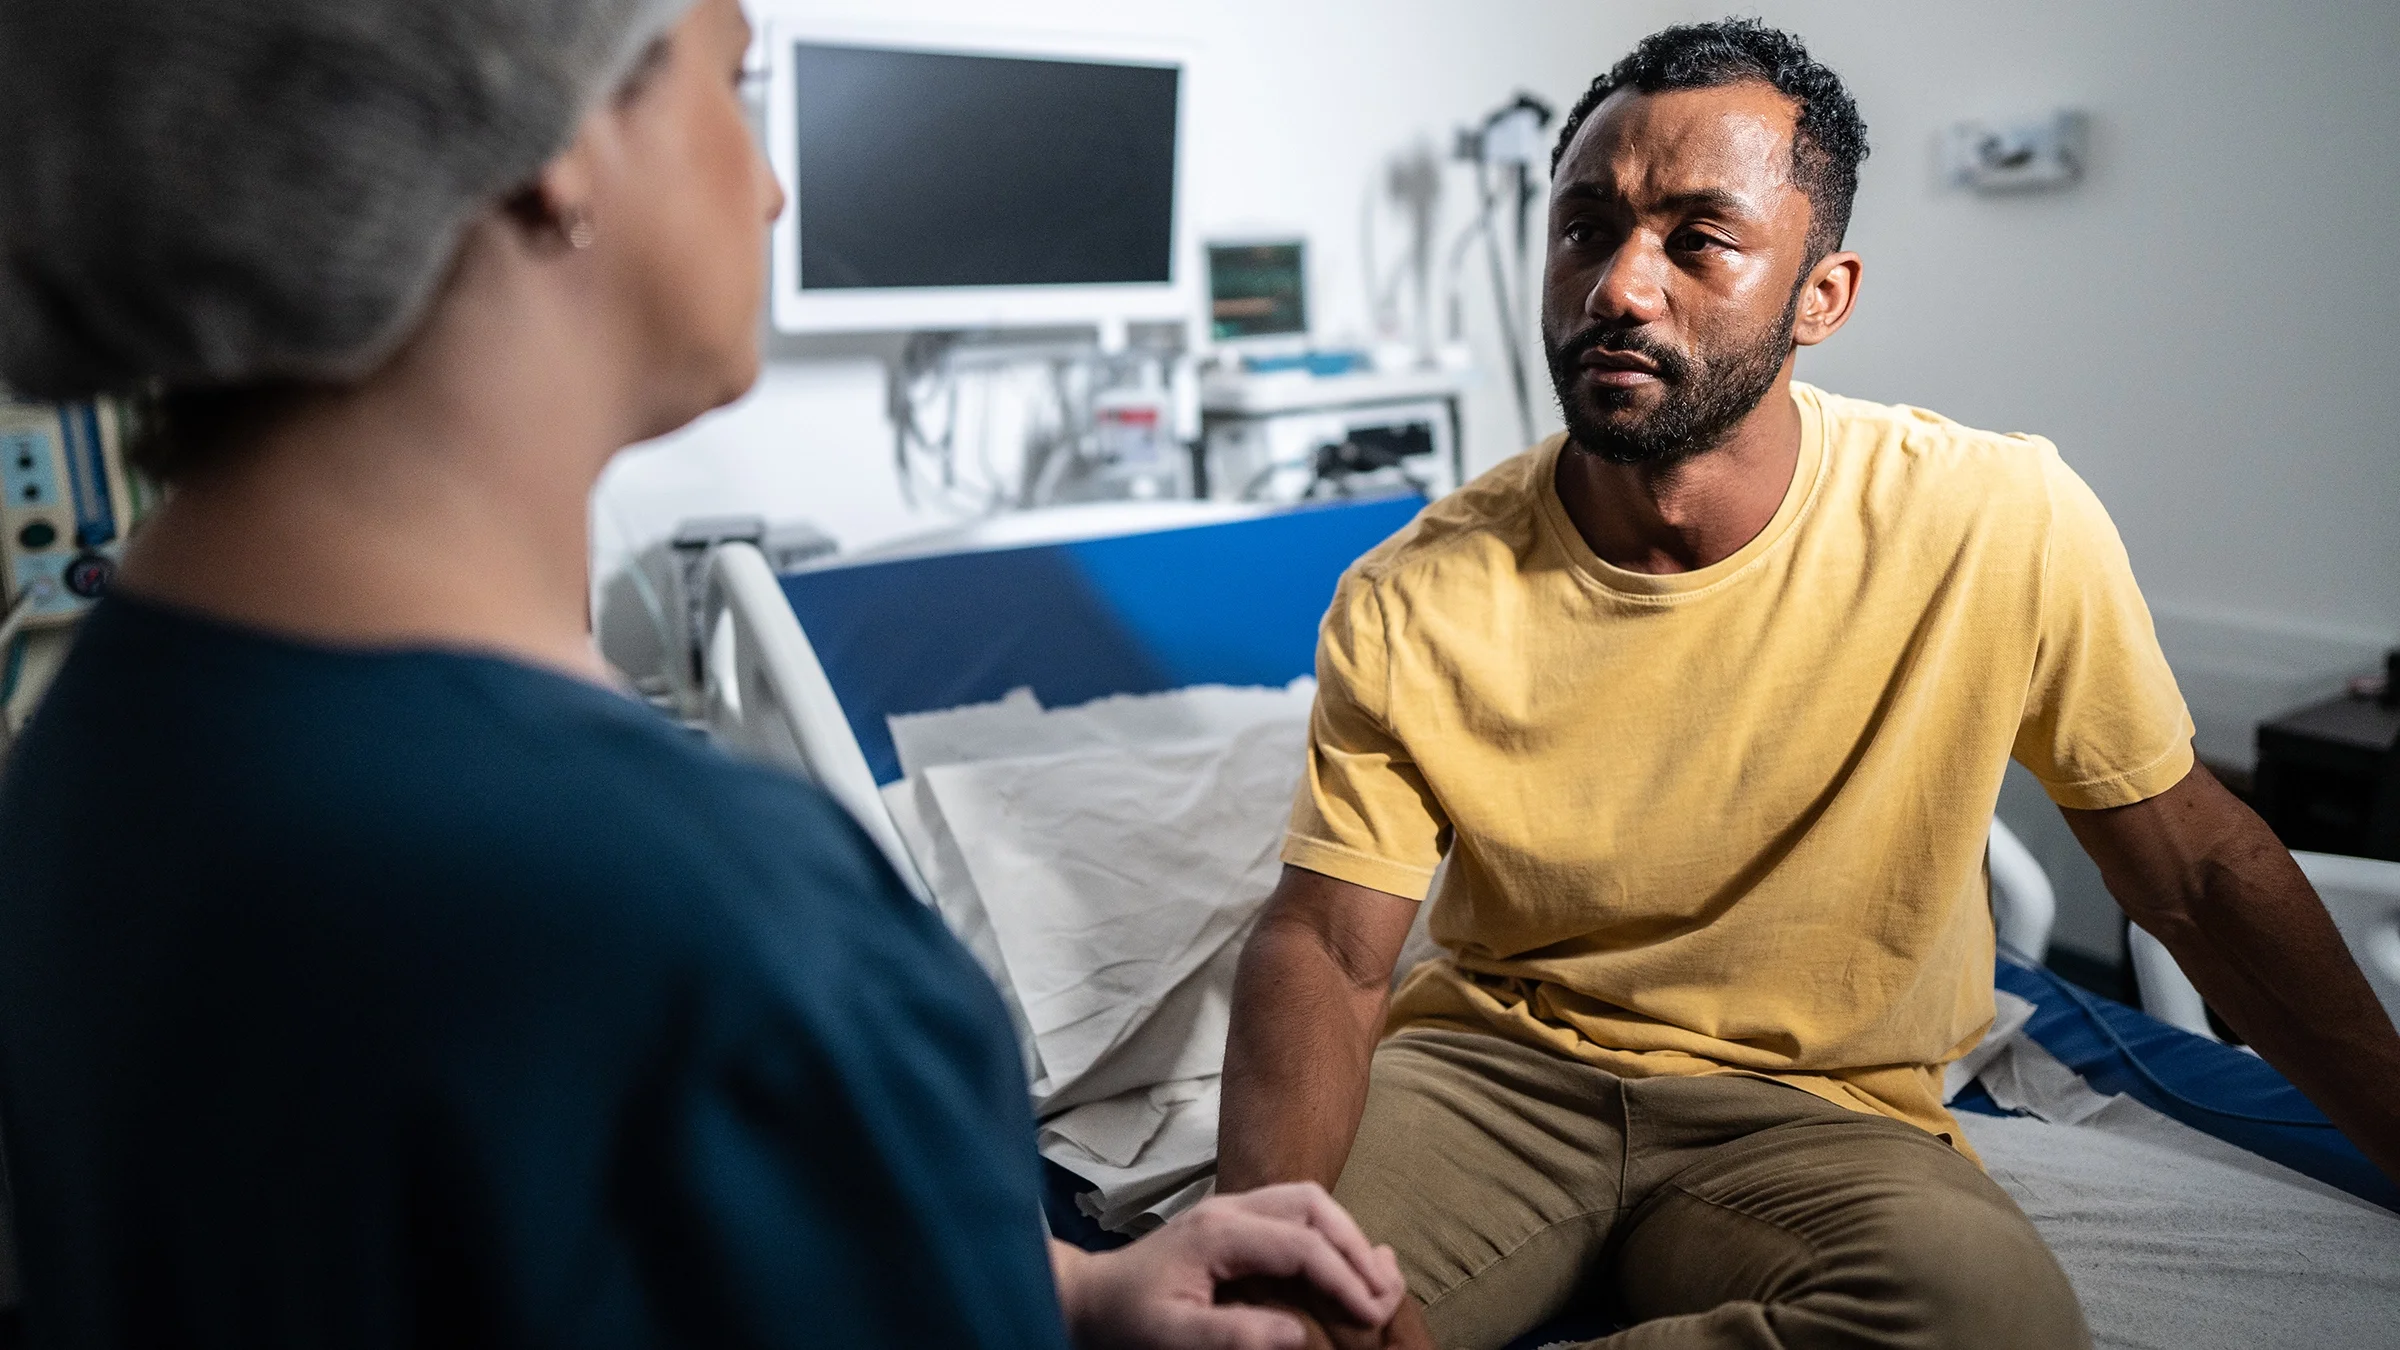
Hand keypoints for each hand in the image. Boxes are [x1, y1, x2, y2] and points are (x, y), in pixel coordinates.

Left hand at [1053, 1182, 1407, 1349]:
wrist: (1090, 1297)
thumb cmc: (1129, 1320)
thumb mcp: (1173, 1337)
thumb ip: (1234, 1335)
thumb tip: (1299, 1335)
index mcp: (1219, 1233)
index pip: (1302, 1244)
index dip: (1345, 1279)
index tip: (1372, 1314)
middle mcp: (1229, 1208)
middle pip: (1313, 1205)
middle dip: (1355, 1246)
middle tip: (1384, 1292)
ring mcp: (1230, 1209)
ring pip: (1306, 1200)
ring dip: (1345, 1235)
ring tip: (1372, 1279)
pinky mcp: (1232, 1220)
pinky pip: (1292, 1211)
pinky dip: (1326, 1233)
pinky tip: (1341, 1264)